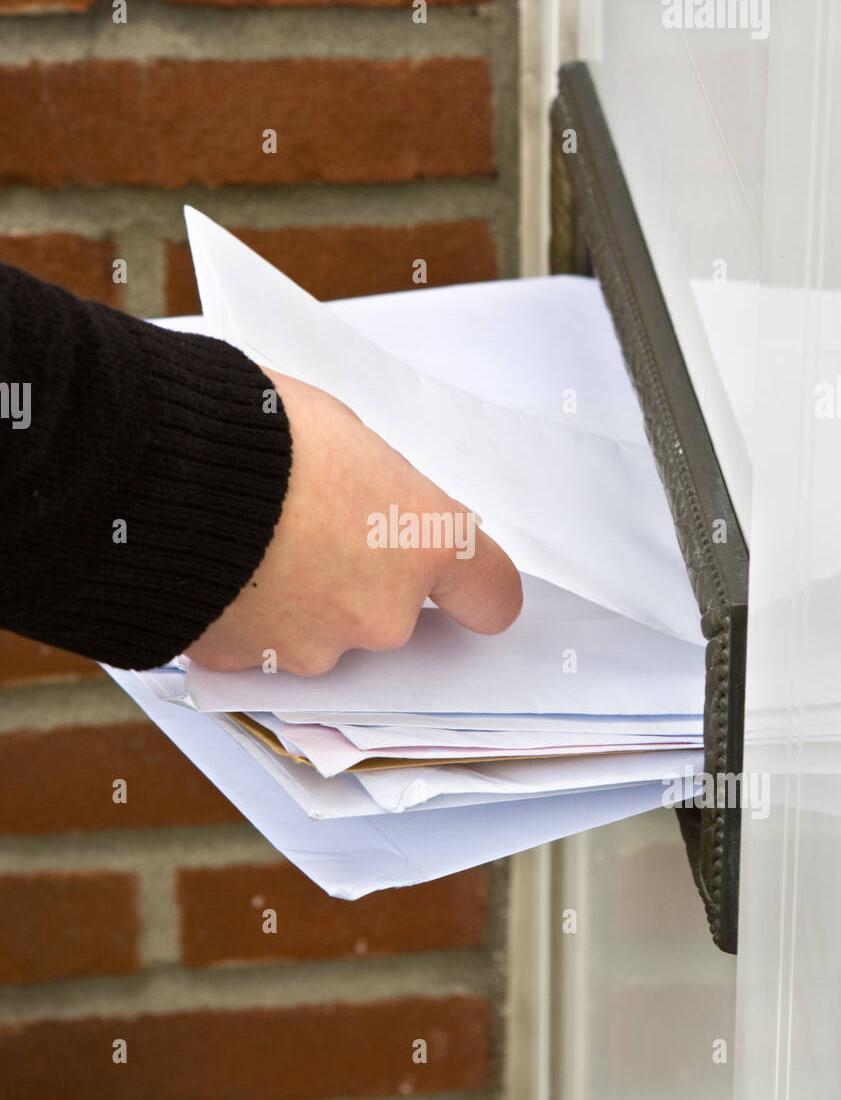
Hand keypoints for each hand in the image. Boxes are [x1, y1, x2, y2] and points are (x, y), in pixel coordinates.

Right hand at [185, 370, 522, 673]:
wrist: (162, 469)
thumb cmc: (255, 431)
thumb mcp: (344, 433)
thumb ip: (377, 489)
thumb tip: (364, 502)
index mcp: (426, 542)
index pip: (490, 595)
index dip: (471, 590)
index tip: (458, 585)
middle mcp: (384, 611)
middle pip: (391, 612)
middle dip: (356, 579)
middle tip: (308, 528)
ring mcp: (317, 648)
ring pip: (322, 634)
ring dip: (296, 601)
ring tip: (248, 544)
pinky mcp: (252, 668)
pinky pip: (259, 648)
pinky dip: (243, 619)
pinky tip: (215, 571)